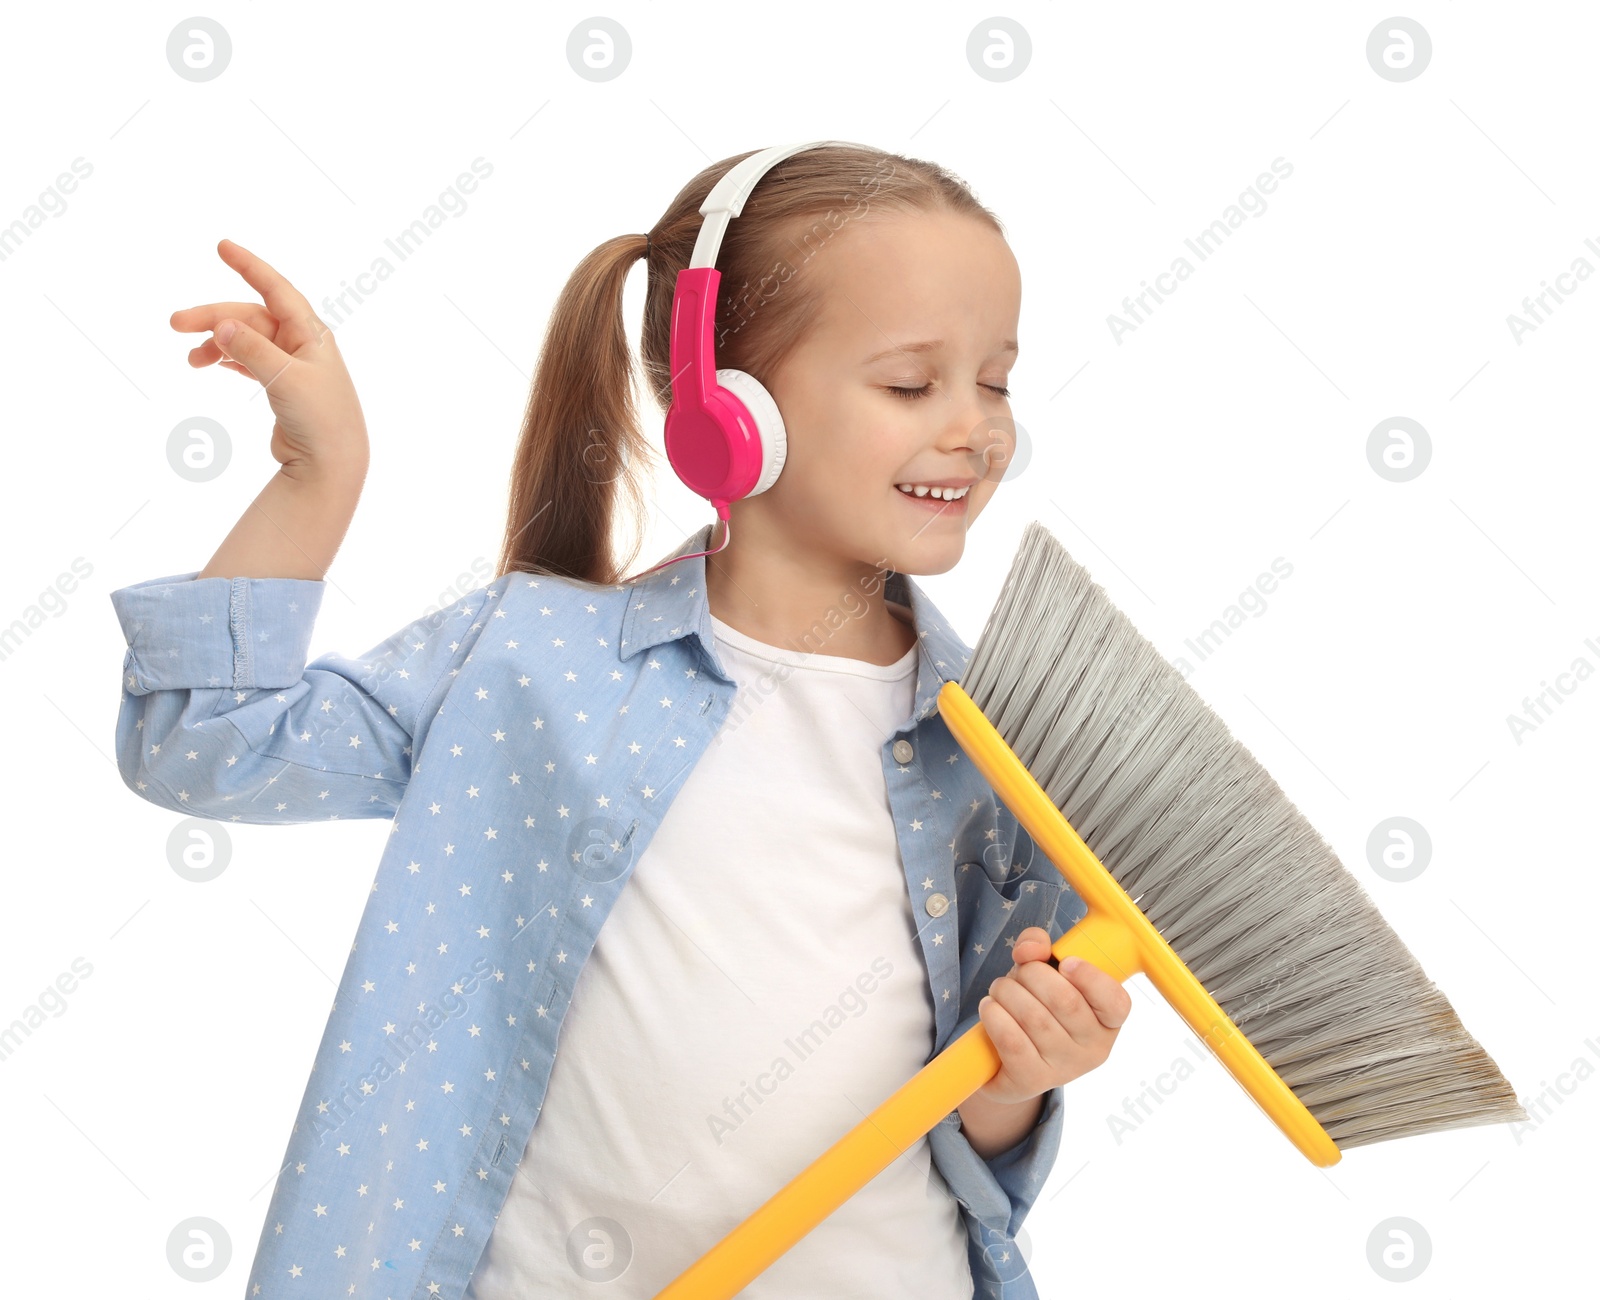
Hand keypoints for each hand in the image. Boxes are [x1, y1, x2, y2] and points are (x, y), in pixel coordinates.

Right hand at [170, 239, 368, 481]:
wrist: (332, 465)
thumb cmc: (320, 420)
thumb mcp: (286, 381)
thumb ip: (253, 351)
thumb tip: (221, 323)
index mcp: (311, 334)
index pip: (276, 289)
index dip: (250, 266)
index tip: (222, 246)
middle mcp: (303, 345)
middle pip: (251, 317)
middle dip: (214, 318)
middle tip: (175, 325)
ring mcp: (293, 366)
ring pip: (246, 340)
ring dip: (217, 343)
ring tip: (191, 361)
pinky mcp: (283, 387)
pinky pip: (249, 361)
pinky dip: (229, 359)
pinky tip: (210, 362)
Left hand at [973, 926, 1132, 1107]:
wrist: (1007, 1062)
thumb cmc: (1036, 1007)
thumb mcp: (1043, 972)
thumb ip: (1040, 948)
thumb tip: (1030, 949)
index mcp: (1108, 1021)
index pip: (1116, 1002)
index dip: (1090, 977)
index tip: (1065, 962)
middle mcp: (1093, 1049)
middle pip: (1064, 1000)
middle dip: (1031, 974)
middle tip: (1018, 973)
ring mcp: (1064, 1069)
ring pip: (1033, 1017)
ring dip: (1006, 991)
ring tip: (999, 989)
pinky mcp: (1032, 1081)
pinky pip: (1012, 1041)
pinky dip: (994, 1015)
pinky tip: (990, 1008)